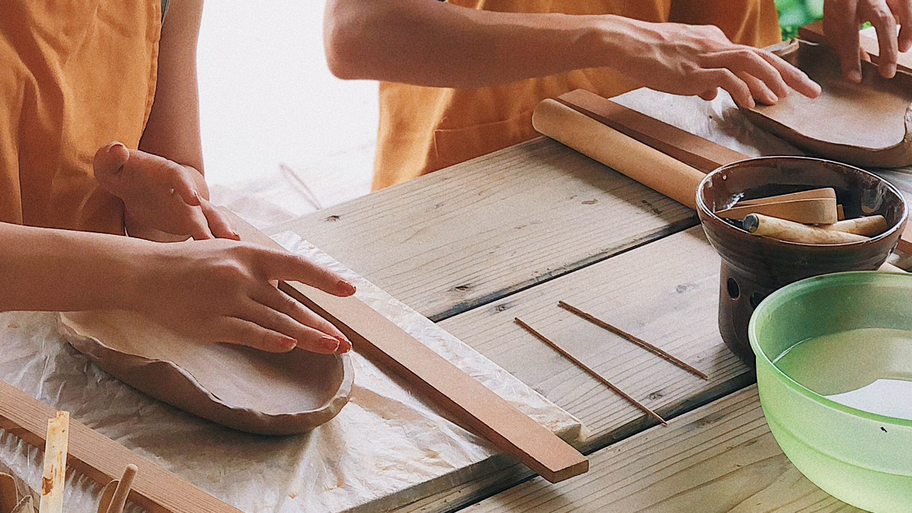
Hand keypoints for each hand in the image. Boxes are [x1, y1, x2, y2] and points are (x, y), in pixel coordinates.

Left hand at [93, 142, 237, 241]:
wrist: (136, 185)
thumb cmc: (121, 172)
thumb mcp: (110, 164)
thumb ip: (110, 157)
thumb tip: (117, 148)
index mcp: (166, 173)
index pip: (178, 177)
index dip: (186, 186)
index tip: (193, 199)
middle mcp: (185, 190)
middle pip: (204, 205)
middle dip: (217, 221)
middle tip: (228, 237)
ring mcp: (191, 208)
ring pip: (211, 221)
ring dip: (223, 233)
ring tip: (235, 247)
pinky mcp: (190, 223)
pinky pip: (206, 234)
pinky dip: (215, 245)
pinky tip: (225, 258)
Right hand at [134, 238, 356, 353]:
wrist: (145, 274)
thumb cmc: (191, 263)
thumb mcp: (228, 253)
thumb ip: (259, 271)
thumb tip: (289, 290)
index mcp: (251, 256)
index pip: (297, 266)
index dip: (325, 278)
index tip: (350, 290)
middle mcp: (243, 276)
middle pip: (292, 305)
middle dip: (323, 325)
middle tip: (348, 343)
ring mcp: (228, 300)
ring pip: (277, 322)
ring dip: (308, 337)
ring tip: (333, 348)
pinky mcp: (212, 323)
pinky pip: (248, 334)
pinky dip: (271, 341)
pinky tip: (290, 347)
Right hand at [610, 20, 820, 107]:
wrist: (627, 43)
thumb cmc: (648, 55)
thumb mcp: (680, 66)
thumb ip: (701, 78)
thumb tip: (715, 94)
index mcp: (714, 42)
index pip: (753, 56)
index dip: (776, 72)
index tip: (793, 87)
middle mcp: (716, 45)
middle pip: (762, 57)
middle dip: (791, 75)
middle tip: (813, 92)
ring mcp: (706, 56)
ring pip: (750, 62)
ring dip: (772, 80)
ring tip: (784, 98)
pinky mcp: (694, 69)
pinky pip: (726, 77)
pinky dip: (742, 89)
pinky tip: (750, 102)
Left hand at [824, 0, 910, 81]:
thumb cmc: (842, 3)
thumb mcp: (835, 21)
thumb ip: (843, 42)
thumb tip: (860, 67)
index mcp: (844, 4)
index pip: (848, 34)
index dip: (851, 58)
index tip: (855, 78)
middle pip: (882, 20)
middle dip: (887, 48)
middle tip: (888, 73)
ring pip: (904, 5)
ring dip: (908, 29)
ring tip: (904, 48)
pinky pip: (908, 3)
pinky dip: (909, 18)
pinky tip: (906, 33)